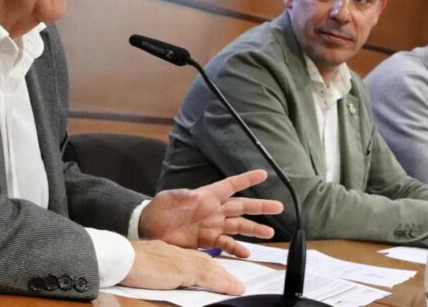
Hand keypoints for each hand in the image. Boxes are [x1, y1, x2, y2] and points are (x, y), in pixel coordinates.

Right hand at [121, 240, 243, 293]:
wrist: (121, 258)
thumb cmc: (126, 264)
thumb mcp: (147, 267)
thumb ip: (159, 271)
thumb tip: (165, 280)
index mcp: (170, 252)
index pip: (195, 260)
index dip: (208, 268)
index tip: (218, 275)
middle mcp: (180, 253)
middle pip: (207, 263)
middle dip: (222, 273)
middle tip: (234, 283)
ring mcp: (183, 260)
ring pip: (211, 269)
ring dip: (227, 279)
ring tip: (238, 288)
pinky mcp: (184, 269)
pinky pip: (209, 277)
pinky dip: (224, 284)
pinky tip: (235, 290)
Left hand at [139, 169, 283, 256]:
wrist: (149, 229)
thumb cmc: (159, 209)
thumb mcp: (167, 199)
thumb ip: (182, 196)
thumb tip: (197, 196)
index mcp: (207, 195)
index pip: (231, 185)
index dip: (246, 179)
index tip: (263, 174)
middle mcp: (214, 210)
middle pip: (242, 207)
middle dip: (261, 207)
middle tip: (278, 207)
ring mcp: (213, 226)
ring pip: (239, 226)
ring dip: (254, 230)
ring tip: (270, 233)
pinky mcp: (207, 241)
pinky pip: (226, 244)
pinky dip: (236, 249)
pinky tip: (246, 252)